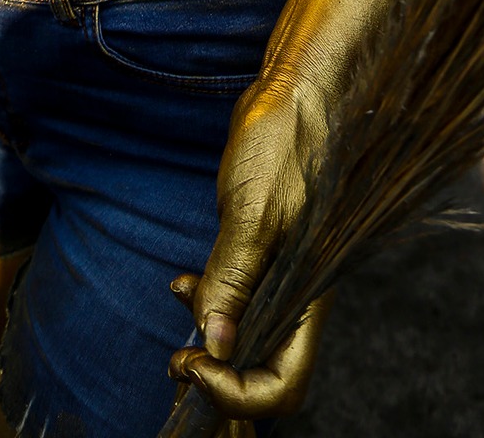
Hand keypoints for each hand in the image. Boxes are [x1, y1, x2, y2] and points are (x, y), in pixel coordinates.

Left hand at [167, 71, 334, 421]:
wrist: (297, 91)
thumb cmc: (284, 142)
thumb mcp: (253, 213)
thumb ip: (234, 282)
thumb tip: (216, 346)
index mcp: (307, 297)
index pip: (281, 385)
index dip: (235, 392)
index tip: (193, 363)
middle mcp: (298, 296)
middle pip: (263, 374)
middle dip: (218, 378)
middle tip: (177, 360)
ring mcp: (282, 275)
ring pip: (247, 340)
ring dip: (209, 344)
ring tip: (177, 328)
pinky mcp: (265, 251)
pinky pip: (239, 301)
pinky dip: (209, 304)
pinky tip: (182, 284)